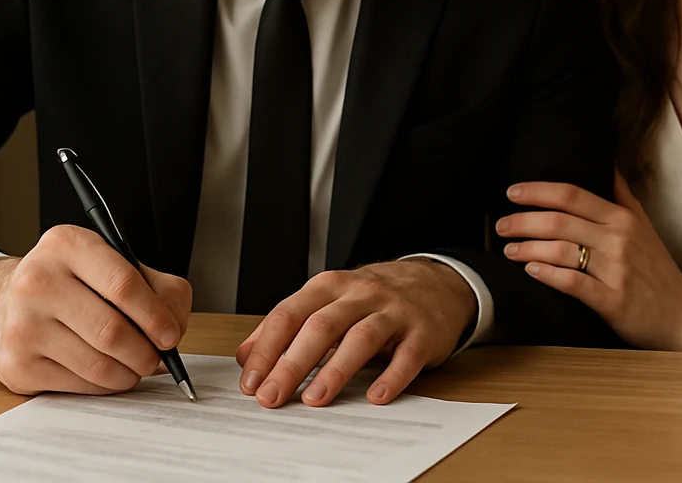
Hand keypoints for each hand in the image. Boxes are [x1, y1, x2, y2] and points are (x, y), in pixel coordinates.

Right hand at [0, 225, 191, 395]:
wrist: (4, 305)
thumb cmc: (72, 284)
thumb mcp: (112, 264)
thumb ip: (156, 287)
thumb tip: (174, 331)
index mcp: (66, 246)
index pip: (123, 284)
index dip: (155, 315)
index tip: (171, 335)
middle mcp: (37, 281)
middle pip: (111, 330)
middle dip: (146, 352)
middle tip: (157, 358)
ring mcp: (23, 325)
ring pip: (98, 364)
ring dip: (129, 373)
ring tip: (136, 366)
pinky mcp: (18, 366)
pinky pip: (79, 385)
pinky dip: (105, 384)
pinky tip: (108, 372)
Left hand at [234, 260, 475, 407]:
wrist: (436, 282)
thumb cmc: (374, 299)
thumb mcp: (328, 301)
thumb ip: (288, 326)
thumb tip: (245, 357)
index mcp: (330, 287)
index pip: (290, 314)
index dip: (267, 349)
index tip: (250, 382)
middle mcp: (360, 294)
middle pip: (320, 327)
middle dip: (292, 363)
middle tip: (272, 396)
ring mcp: (394, 312)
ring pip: (360, 337)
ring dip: (335, 370)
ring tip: (314, 399)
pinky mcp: (423, 332)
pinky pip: (407, 355)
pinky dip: (391, 377)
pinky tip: (376, 396)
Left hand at [498, 173, 681, 350]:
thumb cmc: (658, 270)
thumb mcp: (645, 226)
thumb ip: (623, 195)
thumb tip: (607, 162)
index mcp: (622, 218)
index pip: (572, 195)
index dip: (538, 191)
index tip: (512, 192)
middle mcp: (618, 239)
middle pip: (560, 221)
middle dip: (523, 221)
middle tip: (500, 225)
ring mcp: (616, 270)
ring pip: (561, 250)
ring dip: (528, 247)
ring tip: (508, 250)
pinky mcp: (613, 300)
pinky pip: (573, 283)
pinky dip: (548, 274)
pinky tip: (530, 270)